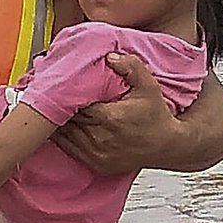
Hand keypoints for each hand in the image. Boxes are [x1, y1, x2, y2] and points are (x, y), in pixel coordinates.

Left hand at [55, 53, 180, 174]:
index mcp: (110, 118)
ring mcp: (97, 155)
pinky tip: (61, 127)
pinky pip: (69, 151)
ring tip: (57, 109)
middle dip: (63, 107)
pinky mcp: (96, 165)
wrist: (167, 145)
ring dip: (60, 123)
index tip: (65, 85)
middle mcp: (101, 138)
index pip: (76, 104)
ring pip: (65, 136)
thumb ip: (131, 67)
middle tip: (56, 95)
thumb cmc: (157, 116)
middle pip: (68, 120)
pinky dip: (63, 138)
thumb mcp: (149, 86)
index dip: (69, 94)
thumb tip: (110, 56)